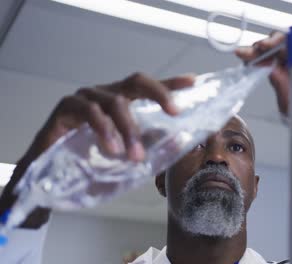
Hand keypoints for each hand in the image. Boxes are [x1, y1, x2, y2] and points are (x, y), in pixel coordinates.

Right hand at [0, 72, 193, 226]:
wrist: (50, 173)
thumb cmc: (92, 160)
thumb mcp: (127, 153)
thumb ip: (150, 145)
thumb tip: (181, 141)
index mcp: (124, 101)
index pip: (150, 88)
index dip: (171, 83)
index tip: (193, 81)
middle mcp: (107, 94)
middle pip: (136, 81)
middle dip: (159, 94)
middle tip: (175, 113)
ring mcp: (87, 97)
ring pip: (115, 102)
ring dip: (129, 130)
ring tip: (135, 157)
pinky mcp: (67, 106)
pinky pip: (90, 112)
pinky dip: (105, 130)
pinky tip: (111, 149)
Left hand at [236, 32, 291, 203]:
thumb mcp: (288, 105)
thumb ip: (280, 85)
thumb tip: (269, 68)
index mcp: (283, 77)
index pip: (267, 59)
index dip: (255, 54)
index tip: (244, 54)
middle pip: (281, 47)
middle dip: (267, 44)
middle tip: (259, 47)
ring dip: (285, 41)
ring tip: (275, 45)